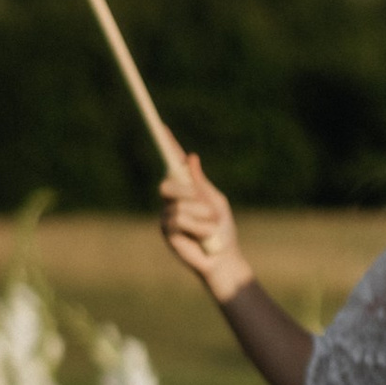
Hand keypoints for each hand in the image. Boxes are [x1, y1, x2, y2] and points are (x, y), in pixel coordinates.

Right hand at [158, 154, 251, 301]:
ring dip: (202, 216)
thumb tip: (191, 157)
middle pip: (167, 183)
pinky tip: (204, 237)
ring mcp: (167, 216)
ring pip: (179, 205)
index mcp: (186, 189)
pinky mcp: (167, 231)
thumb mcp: (216, 202)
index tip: (162, 127)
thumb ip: (201, 183)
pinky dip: (199, 227)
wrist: (223, 257)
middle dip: (187, 193)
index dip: (167, 146)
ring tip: (211, 228)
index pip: (173, 164)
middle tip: (205, 205)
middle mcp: (172, 200)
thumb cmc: (222, 230)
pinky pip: (179, 220)